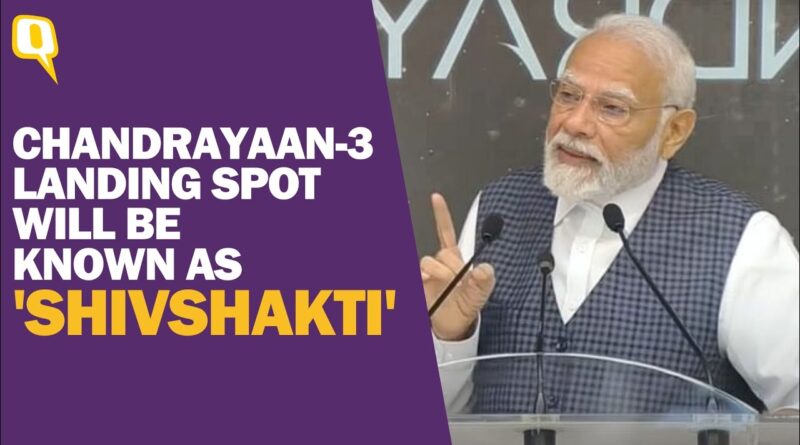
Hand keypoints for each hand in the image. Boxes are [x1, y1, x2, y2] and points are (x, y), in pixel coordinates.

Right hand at [420, 193, 495, 340]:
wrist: (452, 325)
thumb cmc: (466, 306)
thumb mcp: (482, 293)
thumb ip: (485, 280)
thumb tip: (484, 269)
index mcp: (456, 259)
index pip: (447, 232)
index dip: (441, 214)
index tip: (436, 198)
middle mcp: (441, 263)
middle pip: (442, 252)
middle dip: (452, 265)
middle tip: (459, 280)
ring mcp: (429, 273)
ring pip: (430, 262)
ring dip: (440, 273)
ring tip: (447, 285)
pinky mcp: (420, 283)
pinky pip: (419, 273)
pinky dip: (424, 277)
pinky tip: (429, 283)